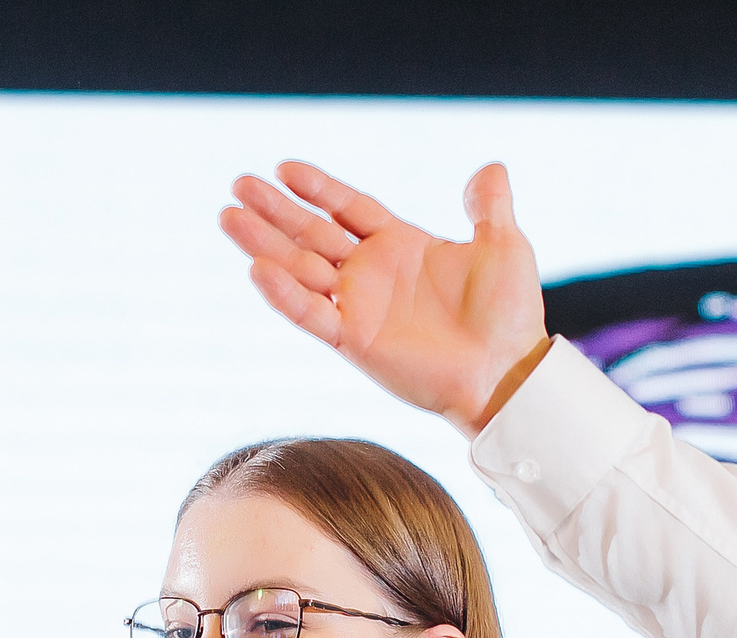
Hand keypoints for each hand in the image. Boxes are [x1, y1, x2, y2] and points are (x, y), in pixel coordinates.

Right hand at [220, 160, 552, 436]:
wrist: (506, 370)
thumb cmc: (509, 315)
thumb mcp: (505, 246)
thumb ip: (489, 207)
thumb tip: (489, 168)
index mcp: (400, 246)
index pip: (348, 208)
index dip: (318, 188)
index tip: (283, 168)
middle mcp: (371, 275)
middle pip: (311, 233)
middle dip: (275, 210)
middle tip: (237, 186)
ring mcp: (358, 307)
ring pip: (299, 268)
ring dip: (263, 243)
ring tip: (227, 217)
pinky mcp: (353, 341)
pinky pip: (311, 314)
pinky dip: (283, 294)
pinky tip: (257, 269)